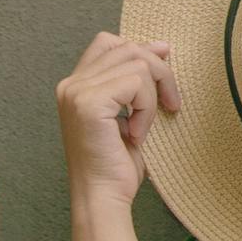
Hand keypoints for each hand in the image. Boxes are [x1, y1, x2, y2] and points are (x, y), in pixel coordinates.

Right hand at [56, 31, 182, 207]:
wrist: (103, 197)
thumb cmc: (117, 163)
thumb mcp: (129, 113)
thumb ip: (136, 80)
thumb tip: (161, 46)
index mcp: (75, 85)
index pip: (108, 42)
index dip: (139, 49)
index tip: (162, 67)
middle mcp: (70, 84)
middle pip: (127, 48)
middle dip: (158, 72)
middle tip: (171, 104)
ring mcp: (77, 92)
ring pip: (136, 63)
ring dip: (152, 96)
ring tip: (144, 127)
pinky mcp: (89, 103)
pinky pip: (136, 83)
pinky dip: (146, 108)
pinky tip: (137, 134)